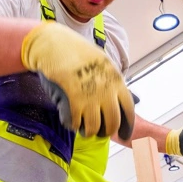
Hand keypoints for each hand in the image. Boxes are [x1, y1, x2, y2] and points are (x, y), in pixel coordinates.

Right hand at [22, 22, 134, 139]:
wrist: (54, 46)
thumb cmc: (76, 53)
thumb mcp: (103, 64)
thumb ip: (113, 83)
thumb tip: (128, 100)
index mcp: (116, 80)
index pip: (128, 111)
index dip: (126, 127)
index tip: (123, 135)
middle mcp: (106, 91)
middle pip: (112, 124)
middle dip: (105, 132)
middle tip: (98, 132)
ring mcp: (89, 97)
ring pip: (93, 128)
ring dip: (87, 131)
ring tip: (82, 126)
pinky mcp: (72, 102)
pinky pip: (74, 124)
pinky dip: (71, 124)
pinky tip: (68, 118)